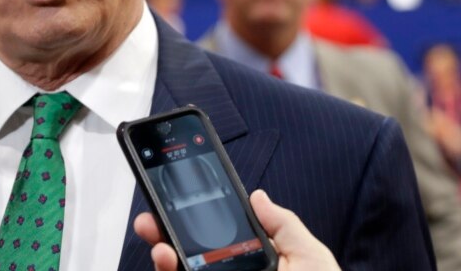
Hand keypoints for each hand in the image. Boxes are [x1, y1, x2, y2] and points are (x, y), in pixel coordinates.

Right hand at [133, 189, 339, 270]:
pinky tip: (171, 266)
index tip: (173, 198)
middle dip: (163, 234)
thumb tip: (257, 196)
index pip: (213, 237)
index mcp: (249, 263)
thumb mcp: (309, 257)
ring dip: (164, 259)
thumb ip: (283, 225)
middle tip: (151, 221)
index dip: (190, 218)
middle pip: (187, 255)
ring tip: (163, 250)